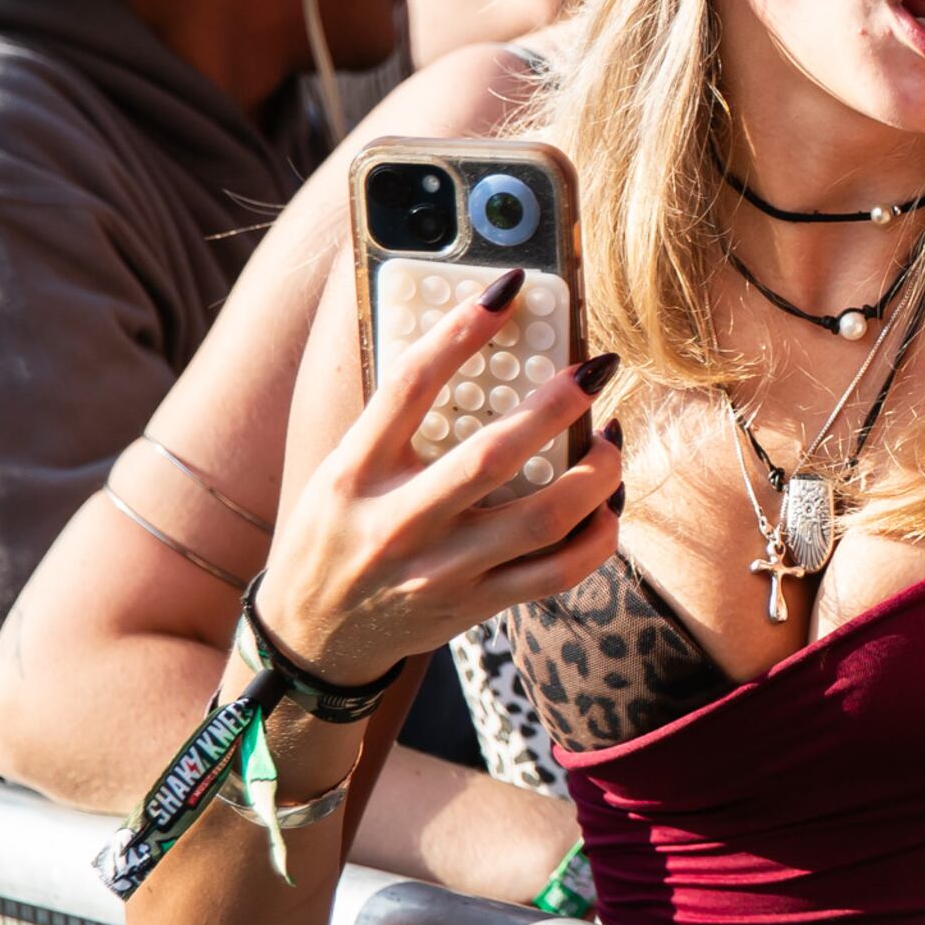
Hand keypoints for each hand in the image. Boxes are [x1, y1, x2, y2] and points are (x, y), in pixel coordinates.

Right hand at [253, 273, 623, 683]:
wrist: (310, 635)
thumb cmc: (332, 535)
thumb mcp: (342, 471)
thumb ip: (397, 424)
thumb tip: (475, 352)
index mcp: (356, 472)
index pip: (410, 386)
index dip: (461, 331)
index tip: (509, 290)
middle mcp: (397, 522)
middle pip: (492, 455)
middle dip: (558, 406)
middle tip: (597, 369)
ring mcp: (440, 571)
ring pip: (543, 519)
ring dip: (597, 473)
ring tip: (614, 437)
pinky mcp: (474, 607)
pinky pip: (555, 574)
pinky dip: (596, 538)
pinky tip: (608, 506)